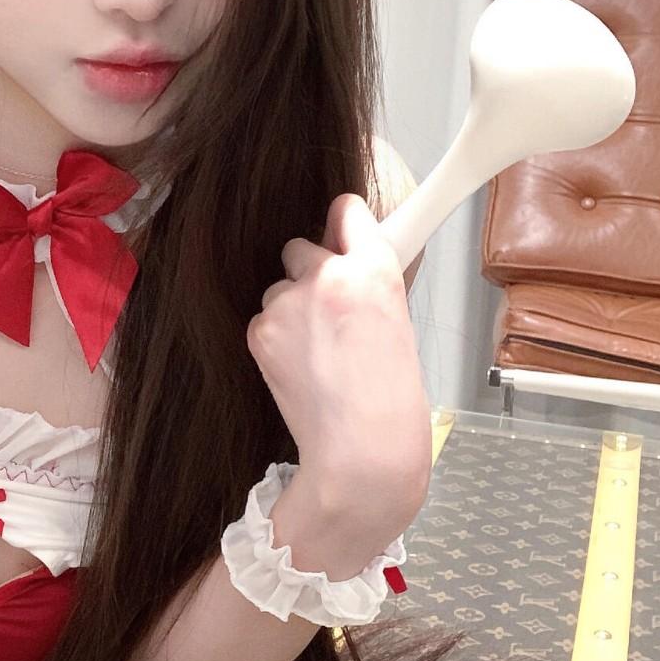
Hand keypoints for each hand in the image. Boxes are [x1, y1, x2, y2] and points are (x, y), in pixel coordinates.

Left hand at [247, 193, 430, 540]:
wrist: (363, 449)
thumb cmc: (390, 397)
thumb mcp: (397, 322)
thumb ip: (368, 282)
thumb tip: (342, 255)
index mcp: (377, 268)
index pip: (348, 211)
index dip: (342, 224)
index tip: (339, 231)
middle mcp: (331, 274)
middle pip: (301, 247)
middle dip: (308, 273)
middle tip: (327, 316)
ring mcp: (290, 301)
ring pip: (277, 289)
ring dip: (290, 312)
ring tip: (318, 355)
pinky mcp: (261, 330)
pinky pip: (263, 321)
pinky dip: (275, 340)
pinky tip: (300, 369)